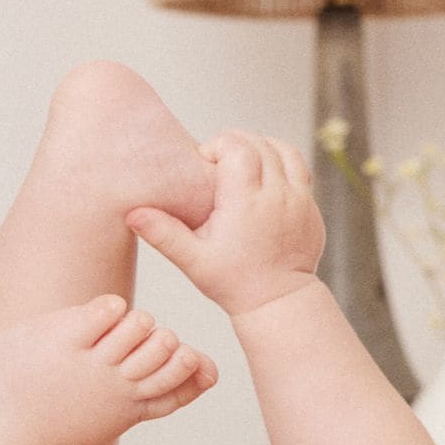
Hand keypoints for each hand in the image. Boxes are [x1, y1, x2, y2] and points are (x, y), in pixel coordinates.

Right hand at [126, 131, 323, 316]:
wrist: (278, 301)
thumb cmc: (233, 282)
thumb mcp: (193, 260)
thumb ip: (163, 234)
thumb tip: (133, 214)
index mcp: (246, 202)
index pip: (237, 147)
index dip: (218, 145)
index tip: (206, 164)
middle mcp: (276, 195)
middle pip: (258, 144)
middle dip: (236, 143)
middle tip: (218, 162)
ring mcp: (299, 199)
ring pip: (283, 150)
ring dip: (261, 147)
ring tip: (241, 162)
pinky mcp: (311, 207)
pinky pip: (299, 168)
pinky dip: (281, 161)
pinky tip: (264, 174)